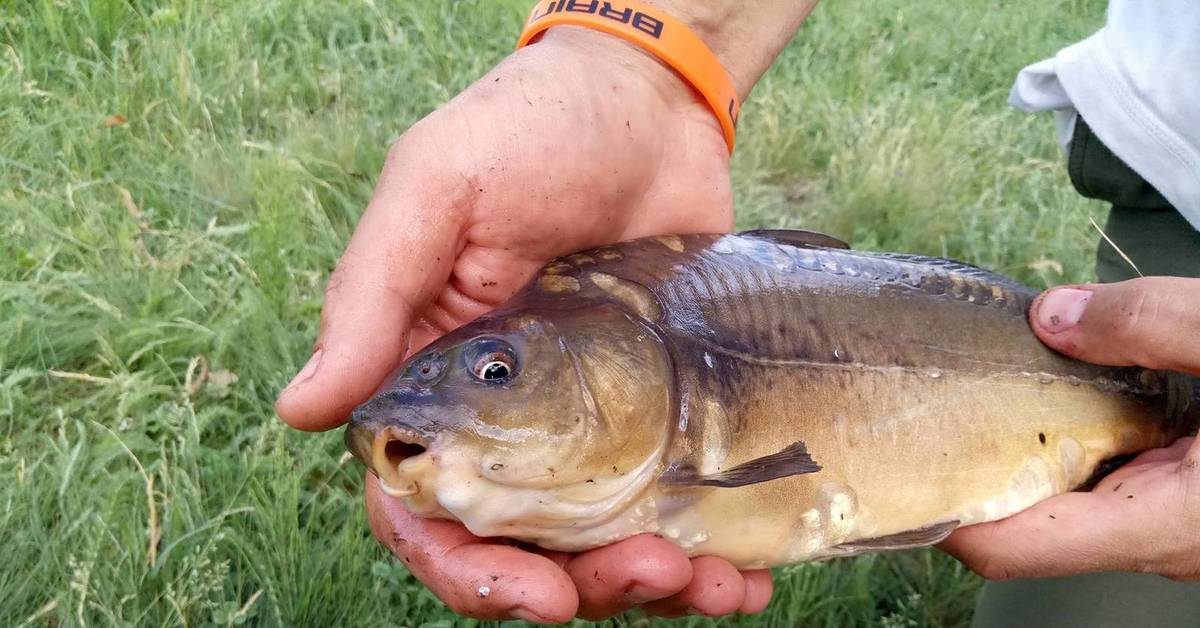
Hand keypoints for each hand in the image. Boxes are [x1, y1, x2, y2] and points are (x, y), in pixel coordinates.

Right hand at [275, 27, 766, 621]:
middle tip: (644, 574)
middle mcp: (510, 421)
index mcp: (437, 385)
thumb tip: (301, 411)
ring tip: (709, 583)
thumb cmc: (526, 130)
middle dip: (578, 583)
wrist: (647, 102)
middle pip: (525, 544)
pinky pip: (681, 503)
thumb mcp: (436, 194)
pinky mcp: (667, 411)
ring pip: (606, 540)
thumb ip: (371, 298)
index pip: (424, 508)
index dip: (466, 566)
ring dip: (650, 584)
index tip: (532, 593)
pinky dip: (713, 556)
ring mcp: (596, 422)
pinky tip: (746, 574)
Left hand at [941, 277, 1199, 580]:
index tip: (901, 465)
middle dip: (980, 471)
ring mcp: (1175, 528)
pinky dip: (1078, 449)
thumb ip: (1148, 323)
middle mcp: (1163, 541)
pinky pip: (1112, 490)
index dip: (949, 513)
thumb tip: (1052, 317)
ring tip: (984, 398)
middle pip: (1032, 526)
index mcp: (1165, 522)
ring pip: (1073, 508)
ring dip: (1031, 457)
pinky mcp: (1187, 506)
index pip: (1016, 548)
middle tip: (931, 411)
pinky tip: (1064, 398)